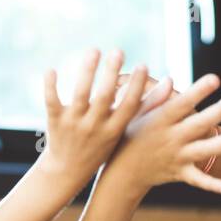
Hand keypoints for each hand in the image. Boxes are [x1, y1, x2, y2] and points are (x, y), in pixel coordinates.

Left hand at [37, 50, 149, 186]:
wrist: (67, 171)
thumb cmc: (101, 146)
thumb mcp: (124, 130)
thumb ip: (145, 106)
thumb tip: (170, 82)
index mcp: (113, 130)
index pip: (128, 107)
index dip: (137, 87)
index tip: (144, 65)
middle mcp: (94, 127)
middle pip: (103, 97)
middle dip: (111, 73)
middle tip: (118, 51)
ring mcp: (73, 124)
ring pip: (79, 95)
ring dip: (87, 71)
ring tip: (95, 49)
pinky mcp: (55, 121)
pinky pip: (51, 101)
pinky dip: (50, 85)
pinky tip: (52, 68)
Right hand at [107, 73, 220, 194]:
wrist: (122, 174)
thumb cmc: (129, 137)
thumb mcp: (133, 115)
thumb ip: (153, 98)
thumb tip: (171, 79)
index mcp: (160, 121)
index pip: (181, 104)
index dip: (198, 92)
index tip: (215, 78)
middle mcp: (170, 139)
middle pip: (198, 124)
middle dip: (219, 111)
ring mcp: (177, 157)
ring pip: (203, 150)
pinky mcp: (180, 173)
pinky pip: (197, 180)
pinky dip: (211, 185)